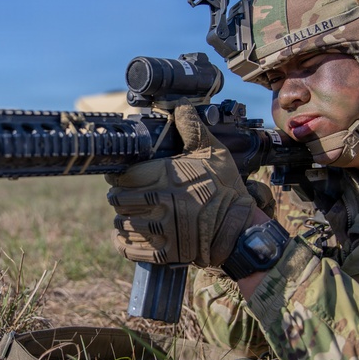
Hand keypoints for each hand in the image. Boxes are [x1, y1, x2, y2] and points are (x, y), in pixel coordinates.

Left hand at [105, 100, 254, 266]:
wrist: (241, 231)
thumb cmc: (226, 190)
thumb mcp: (214, 154)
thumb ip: (193, 130)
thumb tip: (181, 107)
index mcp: (165, 176)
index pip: (124, 177)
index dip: (120, 177)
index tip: (123, 178)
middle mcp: (158, 202)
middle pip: (118, 200)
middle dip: (121, 197)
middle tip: (128, 196)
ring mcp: (159, 229)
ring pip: (121, 223)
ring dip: (123, 219)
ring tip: (132, 215)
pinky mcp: (162, 252)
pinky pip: (127, 247)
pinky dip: (124, 242)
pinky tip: (132, 235)